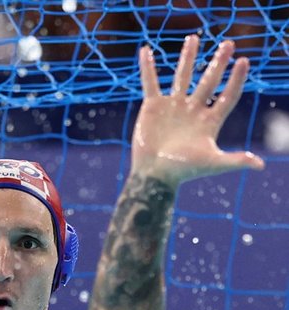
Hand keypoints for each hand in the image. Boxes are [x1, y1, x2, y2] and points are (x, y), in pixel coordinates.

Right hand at [132, 35, 263, 185]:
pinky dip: (148, 67)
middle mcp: (193, 110)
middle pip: (209, 81)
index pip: (228, 95)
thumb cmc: (183, 171)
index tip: (243, 62)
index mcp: (209, 121)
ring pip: (182, 77)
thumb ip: (235, 160)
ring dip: (187, 57)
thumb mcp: (212, 163)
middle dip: (218, 63)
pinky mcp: (153, 107)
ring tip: (193, 38)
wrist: (154, 174)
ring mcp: (173, 106)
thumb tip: (260, 165)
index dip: (236, 80)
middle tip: (229, 44)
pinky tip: (146, 51)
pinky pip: (150, 83)